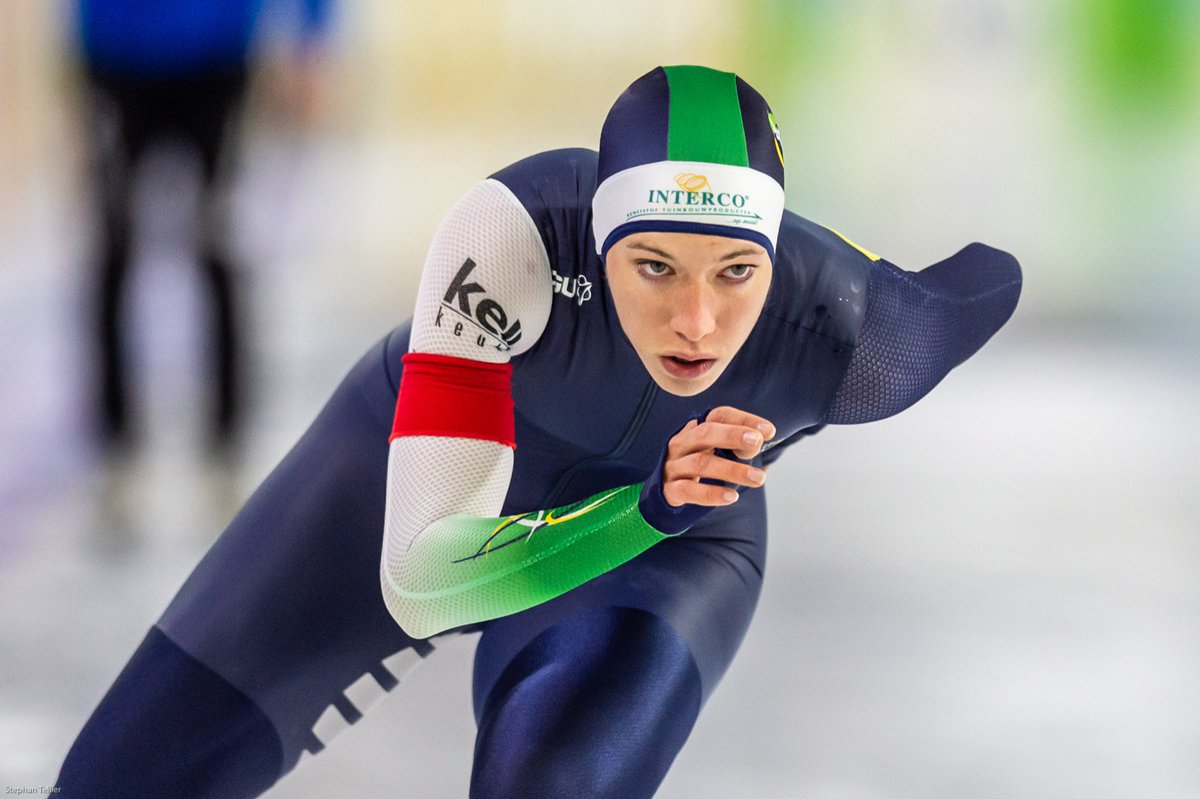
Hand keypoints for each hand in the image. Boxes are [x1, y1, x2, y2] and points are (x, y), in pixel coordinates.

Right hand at [661, 406, 775, 507]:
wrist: (667, 491)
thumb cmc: (701, 466)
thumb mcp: (719, 453)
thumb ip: (740, 447)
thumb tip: (759, 439)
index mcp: (696, 429)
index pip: (719, 416)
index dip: (743, 420)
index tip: (768, 430)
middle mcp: (682, 443)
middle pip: (706, 433)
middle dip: (733, 435)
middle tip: (757, 441)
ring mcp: (673, 466)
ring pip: (701, 464)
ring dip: (732, 470)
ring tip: (758, 478)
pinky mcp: (669, 490)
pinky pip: (688, 490)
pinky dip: (711, 493)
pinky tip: (731, 497)